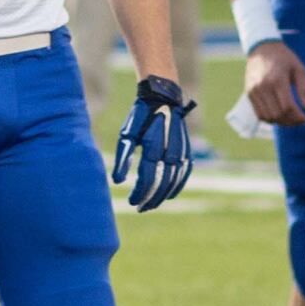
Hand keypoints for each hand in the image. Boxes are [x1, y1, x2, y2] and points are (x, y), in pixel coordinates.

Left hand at [112, 74, 197, 211]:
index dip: (140, 193)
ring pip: (174, 181)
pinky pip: (185, 173)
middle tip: (140, 208)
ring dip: (163, 196)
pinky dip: (177, 186)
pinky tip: (170, 195)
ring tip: (151, 205)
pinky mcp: (187, 150)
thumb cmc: (140, 117)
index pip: (147, 178)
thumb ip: (123, 158)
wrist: (163, 97)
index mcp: (153, 146)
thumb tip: (117, 182)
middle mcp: (170, 151)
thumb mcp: (127, 134)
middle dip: (151, 199)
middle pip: (162, 183)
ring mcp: (181, 151)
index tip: (131, 201)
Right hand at [243, 38, 304, 127]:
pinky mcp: (249, 94)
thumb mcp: (299, 68)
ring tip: (291, 119)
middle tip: (300, 120)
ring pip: (268, 117)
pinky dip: (270, 119)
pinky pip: (259, 114)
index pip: (287, 107)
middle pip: (278, 114)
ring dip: (281, 122)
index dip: (298, 117)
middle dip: (291, 121)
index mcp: (277, 79)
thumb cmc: (284, 58)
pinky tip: (280, 116)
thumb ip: (304, 88)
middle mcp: (263, 86)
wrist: (262, 48)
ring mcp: (254, 91)